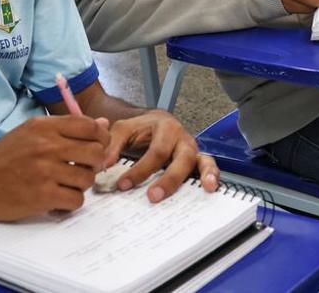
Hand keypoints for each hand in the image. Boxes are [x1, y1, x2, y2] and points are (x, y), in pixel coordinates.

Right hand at [0, 115, 109, 220]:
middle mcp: (47, 145)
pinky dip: (70, 203)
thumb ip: (66, 128)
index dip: (101, 138)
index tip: (96, 148)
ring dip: (81, 185)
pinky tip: (56, 200)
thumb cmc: (3, 157)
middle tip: (82, 169)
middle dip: (95, 164)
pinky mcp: (42, 196)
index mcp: (44, 127)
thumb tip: (103, 124)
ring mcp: (45, 171)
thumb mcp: (31, 132)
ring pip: (87, 178)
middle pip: (95, 152)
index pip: (90, 126)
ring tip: (65, 186)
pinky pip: (76, 200)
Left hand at [102, 110, 219, 202]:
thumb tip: (104, 165)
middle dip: (168, 179)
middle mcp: (182, 137)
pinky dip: (213, 175)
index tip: (123, 184)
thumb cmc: (139, 128)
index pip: (155, 152)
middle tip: (153, 197)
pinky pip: (208, 166)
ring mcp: (192, 149)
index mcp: (165, 127)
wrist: (153, 121)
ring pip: (202, 160)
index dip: (140, 170)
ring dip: (206, 174)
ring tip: (207, 187)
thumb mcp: (123, 129)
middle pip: (180, 158)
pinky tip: (212, 187)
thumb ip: (112, 145)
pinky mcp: (197, 160)